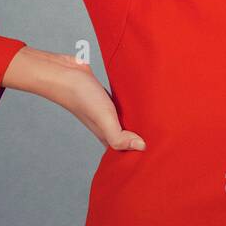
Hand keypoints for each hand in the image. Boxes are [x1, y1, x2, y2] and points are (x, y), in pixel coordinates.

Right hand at [4, 47, 144, 150]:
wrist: (63, 72)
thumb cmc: (80, 96)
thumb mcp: (103, 118)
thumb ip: (118, 135)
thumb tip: (141, 147)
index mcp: (105, 134)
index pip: (122, 150)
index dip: (136, 153)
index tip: (155, 153)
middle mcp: (105, 123)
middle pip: (126, 134)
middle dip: (141, 136)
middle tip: (162, 136)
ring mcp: (105, 109)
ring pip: (124, 118)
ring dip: (137, 119)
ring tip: (157, 120)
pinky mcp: (105, 94)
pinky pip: (121, 102)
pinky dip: (131, 104)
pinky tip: (141, 100)